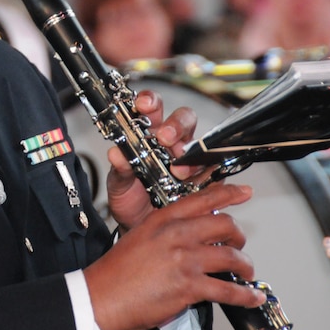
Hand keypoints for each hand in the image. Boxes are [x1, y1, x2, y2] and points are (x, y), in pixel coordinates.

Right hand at [84, 183, 264, 329]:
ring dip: (245, 266)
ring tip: (245, 272)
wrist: (101, 296)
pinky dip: (244, 296)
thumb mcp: (140, 237)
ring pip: (231, 257)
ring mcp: (184, 259)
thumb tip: (190, 238)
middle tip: (239, 245)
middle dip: (239, 237)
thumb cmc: (115, 272)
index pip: (203, 199)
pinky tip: (251, 298)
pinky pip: (228, 290)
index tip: (244, 192)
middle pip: (225, 225)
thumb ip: (166, 233)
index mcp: (163, 219)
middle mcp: (176, 234)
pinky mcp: (189, 286)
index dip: (229, 193)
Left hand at [105, 90, 200, 231]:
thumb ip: (119, 169)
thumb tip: (115, 153)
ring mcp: (190, 160)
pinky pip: (214, 171)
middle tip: (164, 138)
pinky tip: (195, 182)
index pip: (153, 108)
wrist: (140, 228)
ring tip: (178, 170)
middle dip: (175, 125)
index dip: (150, 101)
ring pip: (201, 143)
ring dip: (190, 154)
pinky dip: (206, 175)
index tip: (143, 105)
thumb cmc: (130, 199)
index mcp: (148, 134)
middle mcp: (172, 143)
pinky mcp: (205, 180)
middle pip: (183, 119)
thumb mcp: (119, 184)